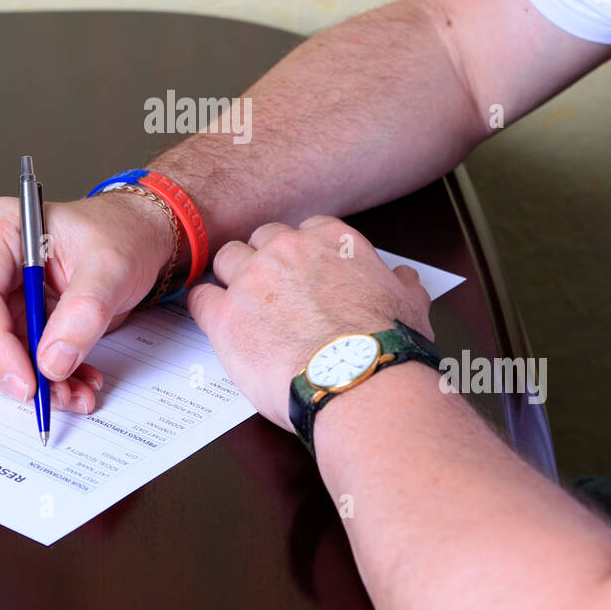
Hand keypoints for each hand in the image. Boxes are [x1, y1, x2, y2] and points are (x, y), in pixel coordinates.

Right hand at [0, 189, 177, 412]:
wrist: (128, 236)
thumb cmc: (117, 234)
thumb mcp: (112, 266)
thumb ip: (84, 311)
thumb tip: (52, 362)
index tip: (30, 384)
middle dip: (15, 371)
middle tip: (60, 395)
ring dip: (29, 380)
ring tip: (74, 389)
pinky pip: (4, 357)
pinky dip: (37, 376)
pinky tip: (71, 380)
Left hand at [186, 215, 432, 431]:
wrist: (360, 380)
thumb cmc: (386, 348)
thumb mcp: (410, 306)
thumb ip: (402, 284)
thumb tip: (404, 278)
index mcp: (333, 240)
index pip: (306, 229)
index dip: (302, 253)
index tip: (303, 272)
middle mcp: (288, 249)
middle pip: (262, 239)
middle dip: (265, 261)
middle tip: (273, 291)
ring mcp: (252, 279)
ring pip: (227, 259)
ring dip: (232, 278)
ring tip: (243, 305)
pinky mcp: (225, 315)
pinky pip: (200, 297)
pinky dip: (205, 306)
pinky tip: (215, 320)